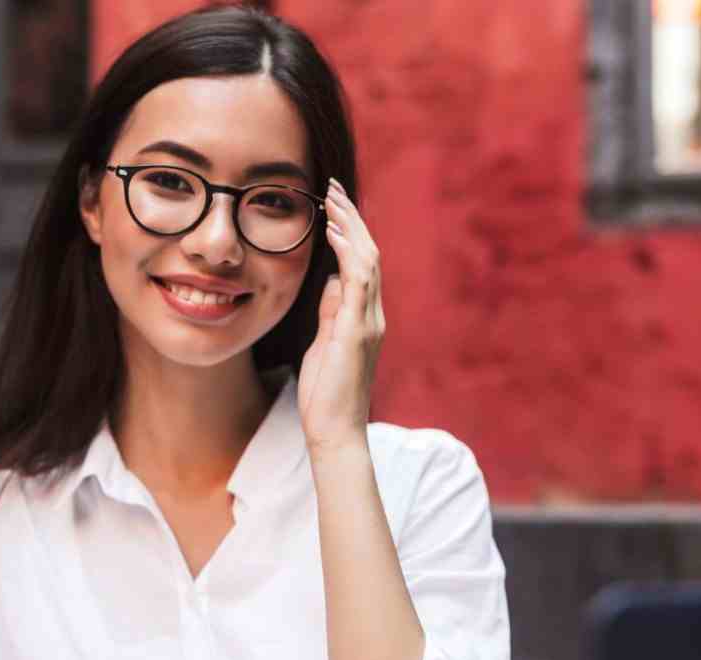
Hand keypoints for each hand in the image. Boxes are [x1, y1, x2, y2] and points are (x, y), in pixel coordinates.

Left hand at [298, 177, 384, 452]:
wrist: (334, 430)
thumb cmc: (326, 393)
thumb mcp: (326, 344)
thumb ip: (333, 312)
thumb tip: (331, 280)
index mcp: (366, 317)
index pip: (363, 263)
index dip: (350, 231)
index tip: (332, 205)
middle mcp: (374, 314)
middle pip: (369, 253)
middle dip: (351, 217)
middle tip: (332, 187)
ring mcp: (369, 322)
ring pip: (368, 260)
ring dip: (350, 226)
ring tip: (331, 199)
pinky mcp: (358, 331)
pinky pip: (359, 281)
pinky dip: (347, 252)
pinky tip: (332, 232)